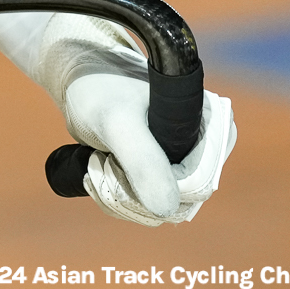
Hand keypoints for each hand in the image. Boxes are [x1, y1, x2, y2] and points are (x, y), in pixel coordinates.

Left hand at [35, 14, 238, 225]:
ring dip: (120, 195)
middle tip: (101, 159)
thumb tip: (167, 210)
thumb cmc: (98, 89)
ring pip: (159, 209)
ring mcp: (184, 161)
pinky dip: (117, 196)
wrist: (76, 79)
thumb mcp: (117, 122)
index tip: (116, 159)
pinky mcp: (161, 171)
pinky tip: (100, 168)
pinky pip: (145, 205)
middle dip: (132, 191)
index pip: (198, 185)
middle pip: (178, 203)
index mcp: (213, 127)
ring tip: (98, 159)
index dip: (155, 183)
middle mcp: (205, 147)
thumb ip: (142, 161)